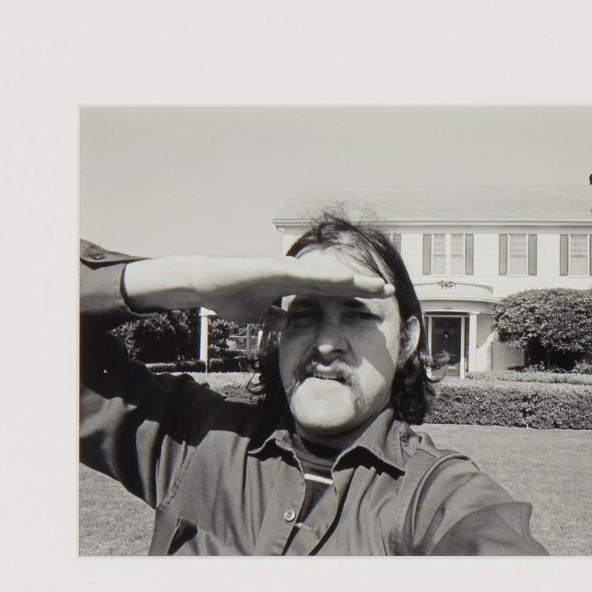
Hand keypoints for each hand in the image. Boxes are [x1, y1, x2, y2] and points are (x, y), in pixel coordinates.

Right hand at [119, 254, 389, 324]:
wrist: (203, 285)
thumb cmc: (228, 296)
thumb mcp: (258, 315)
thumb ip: (274, 318)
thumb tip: (286, 324)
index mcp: (292, 286)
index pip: (329, 292)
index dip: (353, 295)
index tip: (376, 302)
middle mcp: (292, 274)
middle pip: (334, 281)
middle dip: (361, 285)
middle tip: (388, 289)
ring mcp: (283, 268)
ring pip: (323, 275)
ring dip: (350, 278)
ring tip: (374, 284)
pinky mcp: (271, 268)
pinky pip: (303, 274)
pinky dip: (322, 276)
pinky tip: (342, 279)